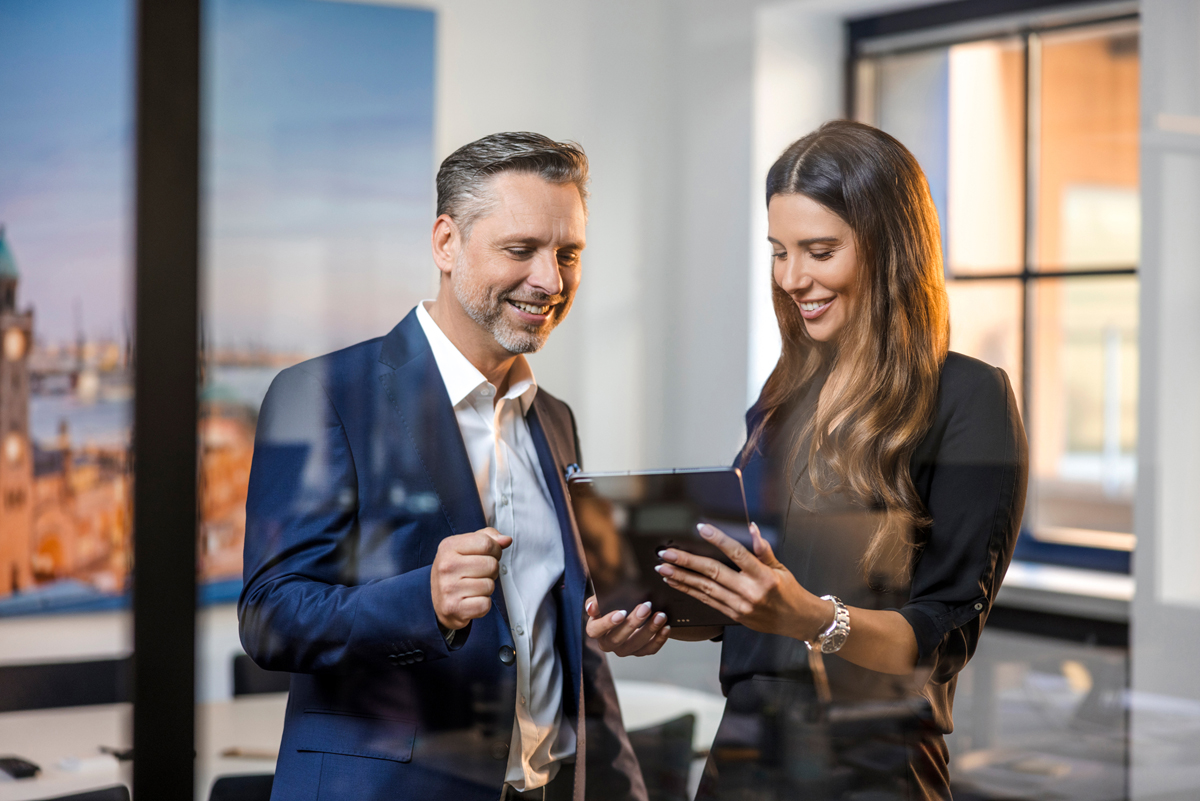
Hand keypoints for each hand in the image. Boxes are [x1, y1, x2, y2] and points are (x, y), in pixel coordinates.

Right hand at [431, 528, 511, 630]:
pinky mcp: (453, 608)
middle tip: (479, 574)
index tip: (488, 556)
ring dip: (487, 588)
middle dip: (492, 570)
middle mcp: (446, 566)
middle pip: (491, 564)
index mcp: (448, 546)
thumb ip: (488, 538)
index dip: (495, 550)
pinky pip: (485, 604)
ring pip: (490, 585)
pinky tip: (471, 600)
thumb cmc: (456, 570)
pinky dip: (483, 604)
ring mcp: (448, 588)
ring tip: (473, 587)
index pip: (487, 543)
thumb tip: (506, 540)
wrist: (437, 601)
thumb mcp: (466, 547)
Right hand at [585, 596, 670, 656]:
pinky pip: (650, 649)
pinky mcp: (639, 651)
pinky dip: (659, 639)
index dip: (607, 623)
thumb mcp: (602, 598)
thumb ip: (596, 601)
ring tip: (661, 615)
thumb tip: (591, 608)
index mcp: (595, 630)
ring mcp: (624, 650)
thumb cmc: (611, 602)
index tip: (621, 613)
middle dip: (633, 623)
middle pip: (618, 639)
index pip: (596, 630)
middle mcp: (608, 643)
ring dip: (649, 630)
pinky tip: (666, 627)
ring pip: (636, 646)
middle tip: (646, 607)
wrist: (626, 607)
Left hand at [655, 523, 829, 639]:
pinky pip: (707, 601)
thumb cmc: (789, 592)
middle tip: (667, 554)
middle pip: (713, 573)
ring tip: (663, 569)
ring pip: (705, 589)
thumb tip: (752, 528)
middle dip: (687, 562)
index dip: (718, 539)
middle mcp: (749, 592)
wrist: (797, 621)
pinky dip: (689, 591)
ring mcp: (740, 606)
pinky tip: (676, 584)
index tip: (701, 528)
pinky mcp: (733, 616)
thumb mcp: (780, 568)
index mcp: (763, 577)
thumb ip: (763, 549)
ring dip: (682, 578)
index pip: (737, 553)